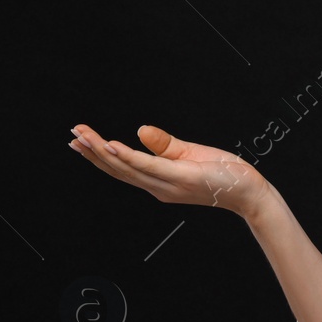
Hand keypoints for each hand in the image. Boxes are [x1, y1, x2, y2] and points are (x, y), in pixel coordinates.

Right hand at [68, 124, 269, 217]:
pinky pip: (149, 166)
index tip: (79, 139)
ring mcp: (168, 185)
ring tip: (82, 137)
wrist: (249, 192)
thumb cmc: (223, 175)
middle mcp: (159, 187)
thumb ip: (163, 145)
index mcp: (159, 182)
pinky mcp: (181, 178)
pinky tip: (112, 146)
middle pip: (118, 169)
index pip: (122, 168)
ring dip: (102, 152)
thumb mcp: (189, 154)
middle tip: (71, 135)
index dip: (98, 155)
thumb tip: (139, 129)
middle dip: (92, 153)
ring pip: (128, 168)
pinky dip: (128, 157)